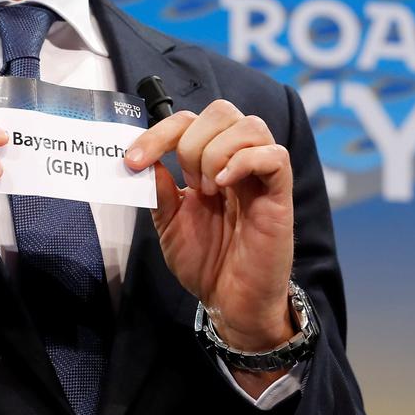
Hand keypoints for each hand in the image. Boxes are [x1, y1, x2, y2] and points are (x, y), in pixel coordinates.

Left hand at [124, 100, 295, 355]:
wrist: (230, 304)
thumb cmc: (206, 263)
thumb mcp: (169, 223)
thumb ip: (160, 189)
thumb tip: (144, 159)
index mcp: (210, 163)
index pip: (188, 121)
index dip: (158, 132)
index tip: (133, 161)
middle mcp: (237, 162)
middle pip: (222, 110)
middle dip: (193, 140)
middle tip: (189, 182)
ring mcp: (260, 177)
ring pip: (250, 125)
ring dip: (217, 152)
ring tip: (209, 190)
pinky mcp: (280, 196)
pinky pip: (274, 156)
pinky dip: (245, 161)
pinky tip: (225, 184)